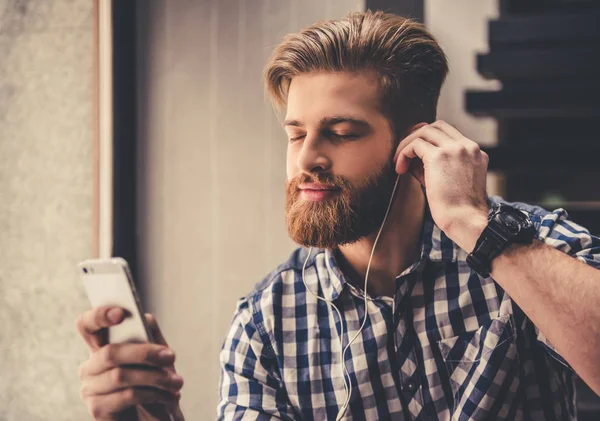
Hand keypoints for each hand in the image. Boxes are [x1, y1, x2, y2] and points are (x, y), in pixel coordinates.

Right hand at [76, 306, 184, 420]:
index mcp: (101, 347)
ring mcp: (90, 389)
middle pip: (110, 353)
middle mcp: (90, 367)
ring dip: (155, 377)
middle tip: (171, 356)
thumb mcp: (156, 356)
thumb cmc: (154, 383)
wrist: (156, 417)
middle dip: (144, 353)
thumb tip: (145, 318)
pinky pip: (126, 396)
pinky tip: (169, 396)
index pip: (87, 325)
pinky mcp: (97, 409)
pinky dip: (153, 394)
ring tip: (177, 382)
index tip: (121, 314)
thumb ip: (150, 336)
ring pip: (120, 376)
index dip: (99, 316)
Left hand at [394, 120, 488, 251]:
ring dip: (407, 145)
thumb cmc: (457, 210)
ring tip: (399, 164)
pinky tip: (400, 169)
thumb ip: (436, 166)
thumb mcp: (451, 182)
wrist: (466, 222)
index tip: (415, 152)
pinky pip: (415, 144)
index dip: (429, 139)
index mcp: (475, 153)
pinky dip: (404, 153)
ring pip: (424, 131)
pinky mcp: (439, 157)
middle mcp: (468, 147)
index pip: (449, 133)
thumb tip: (411, 157)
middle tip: (402, 153)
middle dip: (416, 136)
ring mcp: (455, 149)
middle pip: (436, 126)